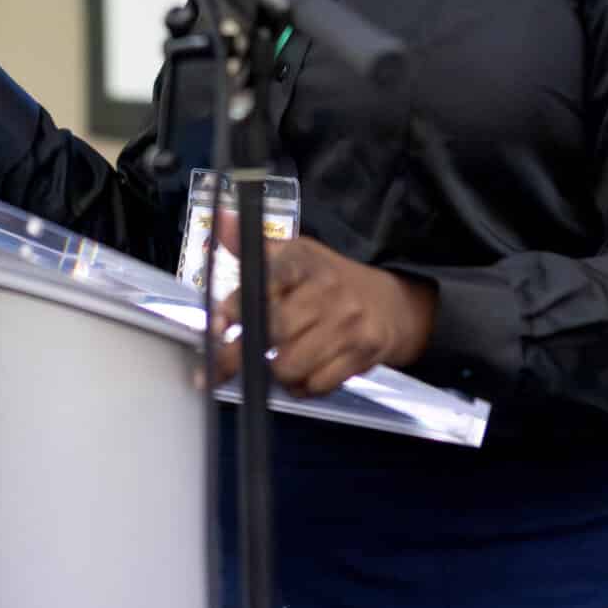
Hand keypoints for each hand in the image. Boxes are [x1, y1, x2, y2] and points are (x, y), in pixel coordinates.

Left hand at [212, 231, 437, 397]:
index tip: (217, 326)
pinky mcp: (363, 352)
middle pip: (273, 331)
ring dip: (275, 374)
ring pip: (291, 365)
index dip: (234, 309)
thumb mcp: (293, 254)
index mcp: (303, 260)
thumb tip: (221, 219)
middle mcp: (328, 288)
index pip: (263, 284)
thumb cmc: (327, 281)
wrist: (390, 304)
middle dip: (242, 353)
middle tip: (226, 365)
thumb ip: (251, 245)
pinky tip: (302, 375)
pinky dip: (302, 387)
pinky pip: (317, 385)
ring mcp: (348, 322)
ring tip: (274, 365)